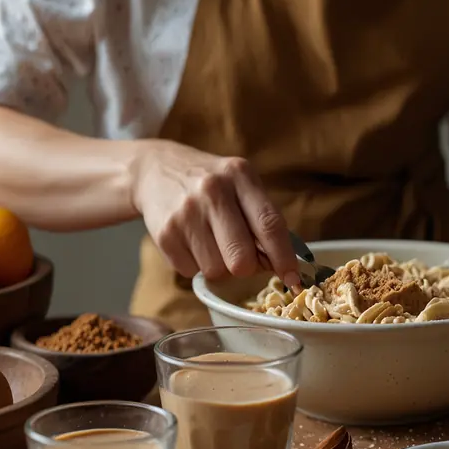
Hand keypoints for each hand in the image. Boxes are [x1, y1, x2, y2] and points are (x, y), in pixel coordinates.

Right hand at [129, 140, 299, 286]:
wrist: (156, 169)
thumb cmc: (210, 183)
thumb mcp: (240, 184)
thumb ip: (262, 219)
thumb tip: (282, 265)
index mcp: (240, 175)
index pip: (269, 225)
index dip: (284, 258)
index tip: (293, 279)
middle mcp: (212, 191)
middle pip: (242, 260)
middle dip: (246, 267)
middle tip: (241, 255)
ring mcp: (186, 213)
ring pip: (217, 271)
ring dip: (218, 265)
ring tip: (211, 241)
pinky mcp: (164, 233)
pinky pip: (191, 272)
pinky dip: (195, 264)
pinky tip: (191, 241)